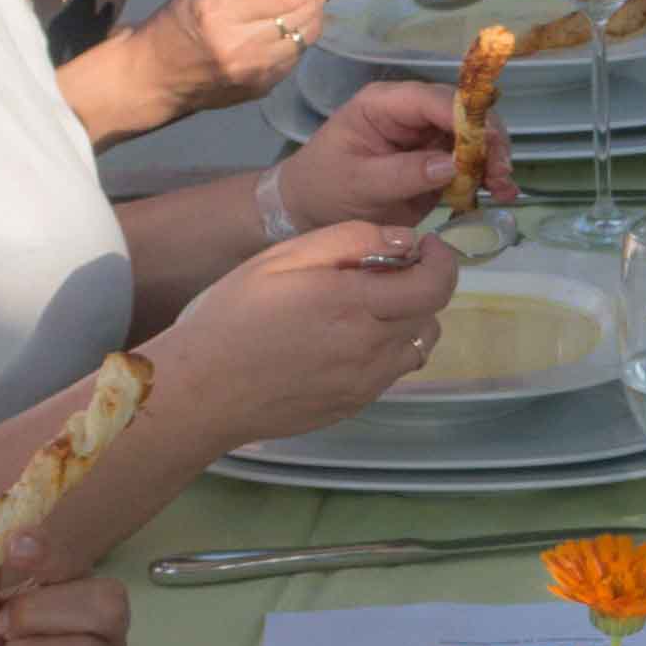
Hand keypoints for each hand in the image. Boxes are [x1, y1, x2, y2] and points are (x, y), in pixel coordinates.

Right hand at [130, 0, 333, 120]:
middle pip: (305, 13)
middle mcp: (244, 45)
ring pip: (307, 36)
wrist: (154, 78)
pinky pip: (296, 55)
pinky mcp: (263, 87)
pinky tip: (282, 26)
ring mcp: (256, 71)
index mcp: (223, 12)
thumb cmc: (175, 25)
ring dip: (310, 12)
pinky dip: (298, 35)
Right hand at [159, 221, 461, 443]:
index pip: (436, 285)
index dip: (442, 261)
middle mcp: (371, 348)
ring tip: (369, 307)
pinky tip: (347, 339)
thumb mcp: (283, 258)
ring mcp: (366, 383)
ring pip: (417, 346)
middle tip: (387, 271)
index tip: (425, 246)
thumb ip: (350, 241)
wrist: (203, 390)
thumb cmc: (233, 314)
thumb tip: (405, 242)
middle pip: (431, 315)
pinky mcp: (354, 405)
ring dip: (408, 321)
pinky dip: (386, 350)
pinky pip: (392, 372)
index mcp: (355, 304)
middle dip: (422, 286)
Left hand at [273, 76, 500, 231]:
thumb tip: (450, 166)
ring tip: (503, 188)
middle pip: (463, 114)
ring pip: (473, 138)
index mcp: (385, 104)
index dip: (466, 117)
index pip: (433, 99)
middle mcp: (411, 114)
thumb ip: (402, 173)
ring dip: (494, 160)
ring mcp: (426, 139)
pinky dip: (487, 177)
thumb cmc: (324, 188)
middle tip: (501, 173)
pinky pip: (469, 165)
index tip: (488, 146)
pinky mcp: (436, 164)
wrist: (311, 211)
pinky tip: (501, 194)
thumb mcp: (358, 183)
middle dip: (488, 140)